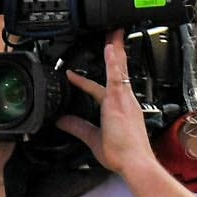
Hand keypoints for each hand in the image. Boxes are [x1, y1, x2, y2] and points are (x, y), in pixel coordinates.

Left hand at [59, 33, 156, 173]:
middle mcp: (123, 100)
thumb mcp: (92, 137)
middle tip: (113, 35)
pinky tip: (110, 48)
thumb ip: (77, 127)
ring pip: (117, 69)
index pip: (100, 87)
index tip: (71, 75)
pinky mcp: (120, 101)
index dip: (84, 80)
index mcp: (119, 108)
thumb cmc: (122, 154)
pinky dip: (112, 61)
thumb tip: (62, 121)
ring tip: (111, 33)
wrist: (135, 162)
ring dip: (114, 49)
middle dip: (115, 52)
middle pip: (117, 71)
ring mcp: (122, 99)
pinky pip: (115, 76)